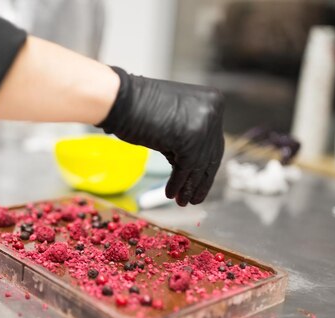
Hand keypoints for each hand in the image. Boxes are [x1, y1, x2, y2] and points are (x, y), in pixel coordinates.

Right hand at [98, 67, 224, 206]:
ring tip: (182, 201)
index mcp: (213, 101)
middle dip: (200, 179)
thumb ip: (188, 137)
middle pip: (211, 154)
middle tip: (194, 198)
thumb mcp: (174, 120)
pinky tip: (171, 194)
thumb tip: (192, 167)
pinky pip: (186, 168)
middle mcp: (213, 110)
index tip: (200, 183)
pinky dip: (178, 183)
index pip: (214, 141)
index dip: (205, 166)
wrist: (120, 99)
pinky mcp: (191, 138)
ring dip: (189, 186)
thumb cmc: (138, 106)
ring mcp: (204, 124)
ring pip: (199, 164)